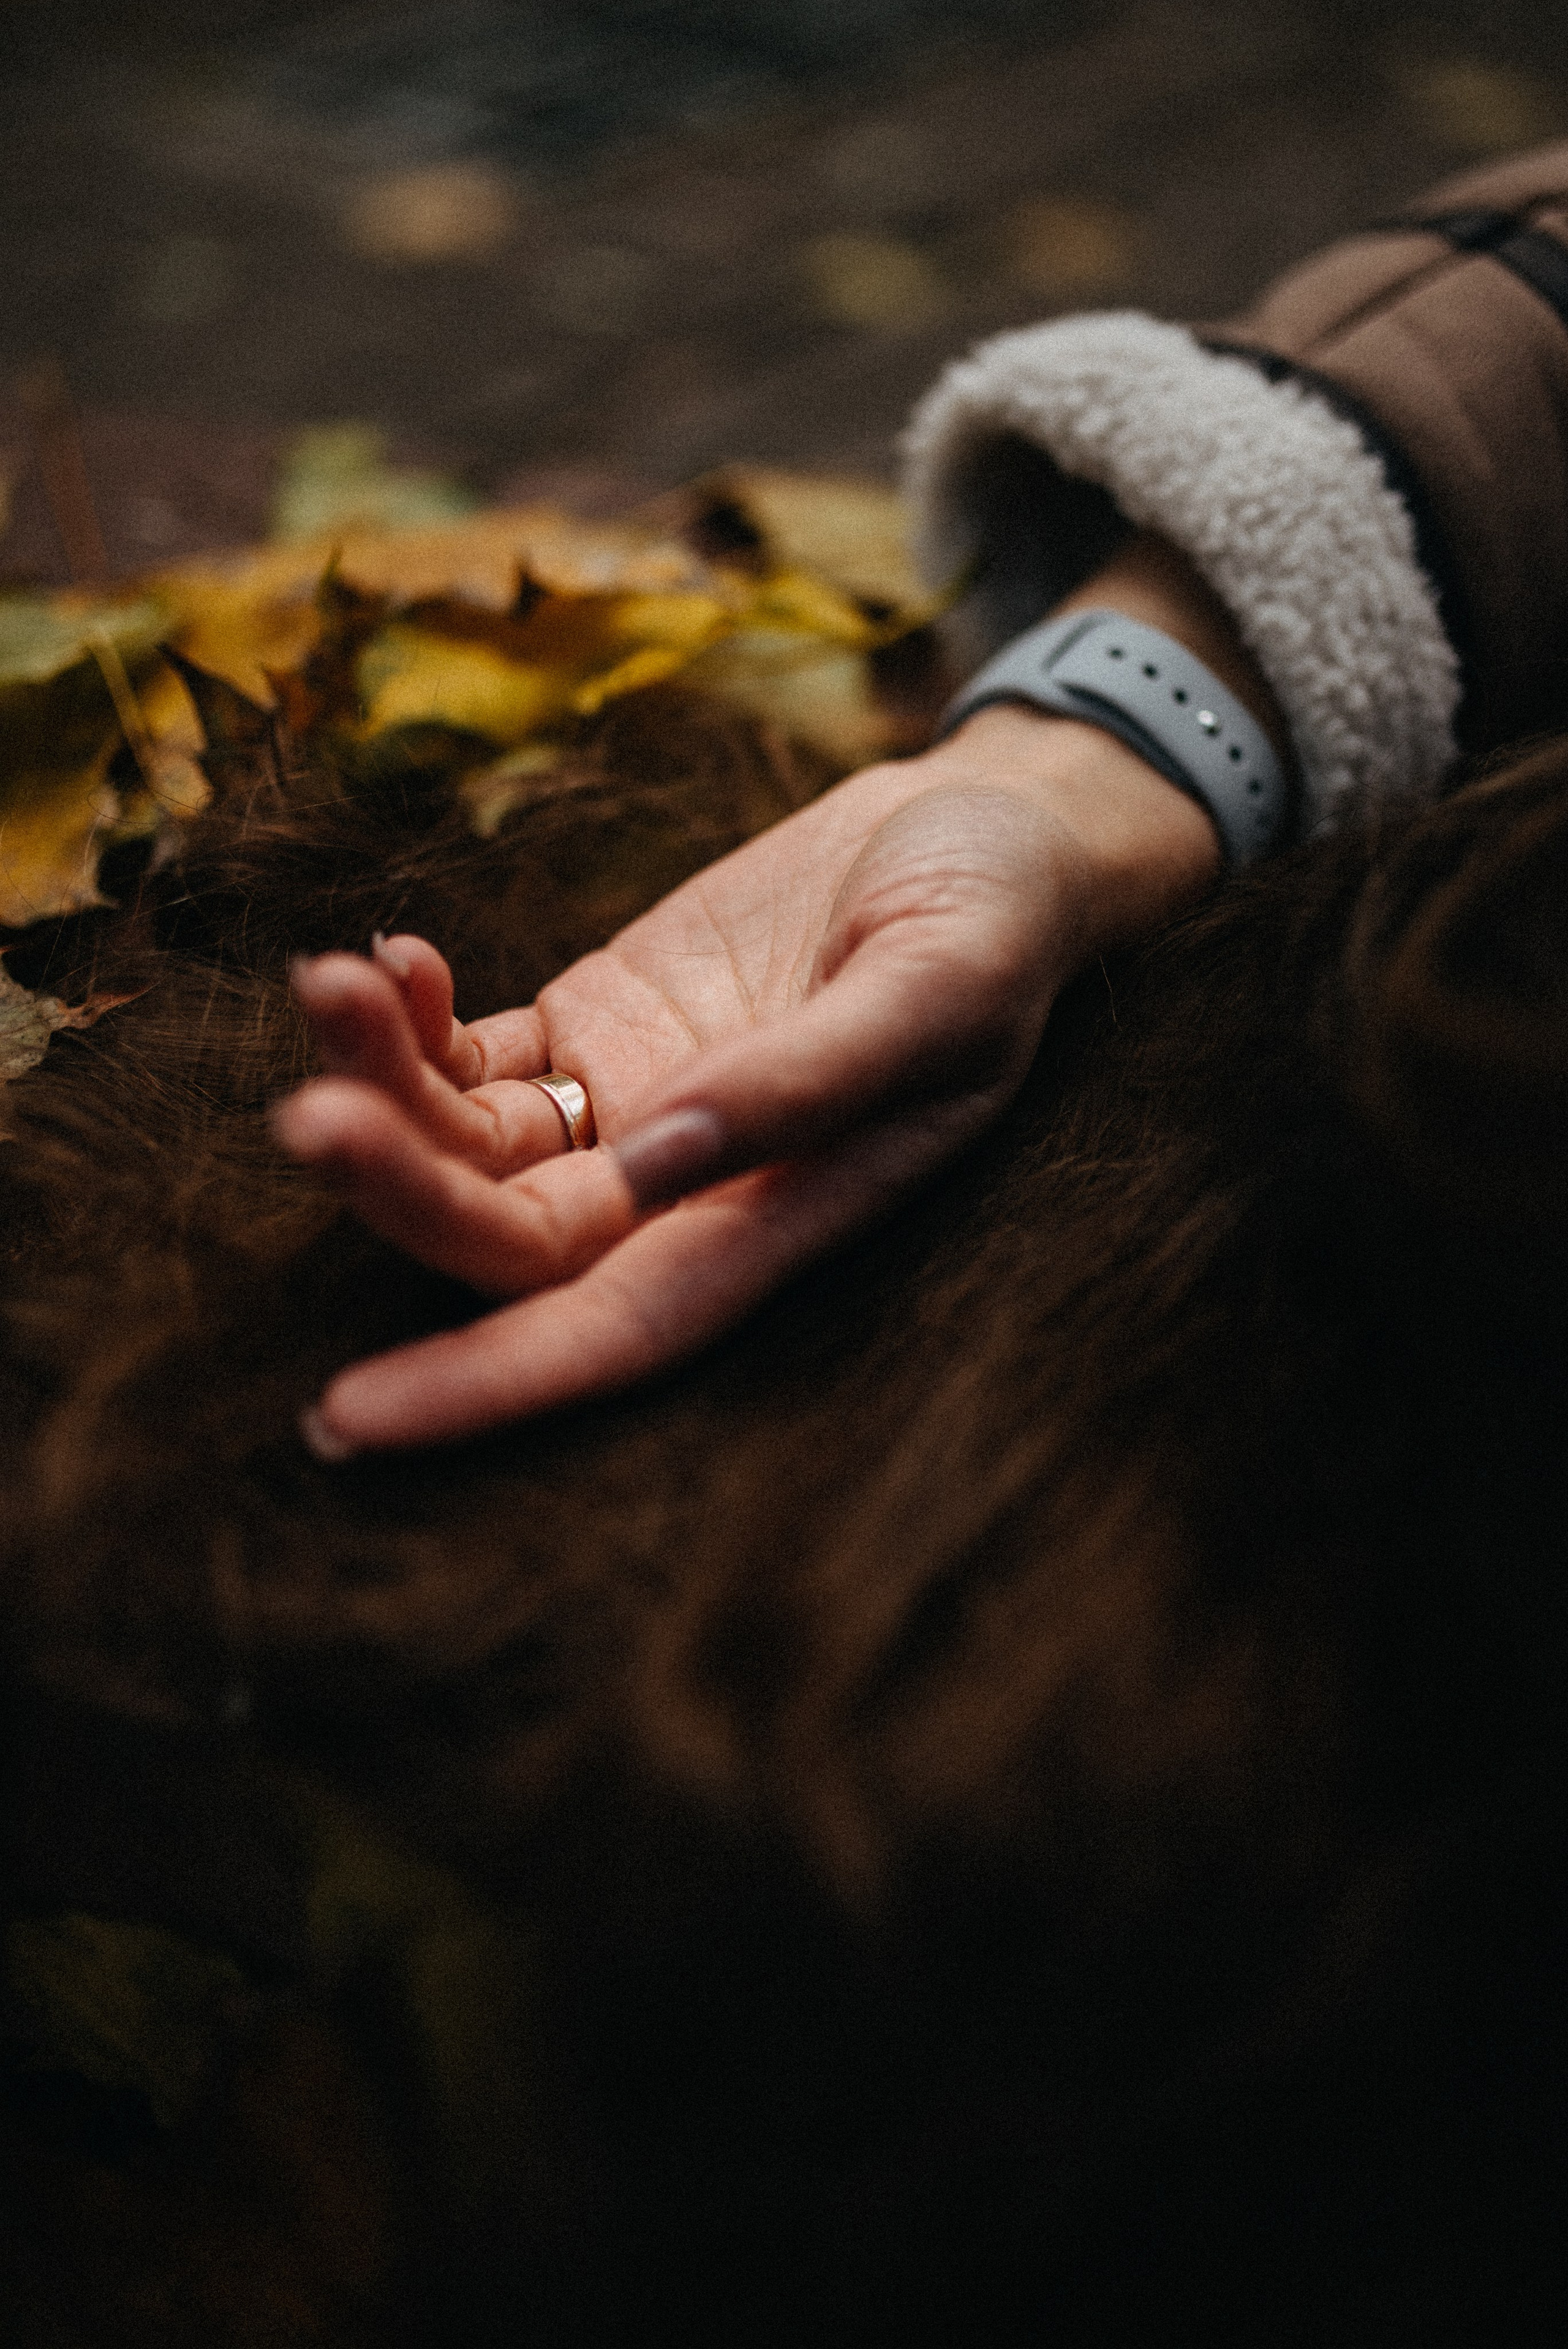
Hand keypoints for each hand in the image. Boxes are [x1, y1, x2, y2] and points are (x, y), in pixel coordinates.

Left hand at [274, 700, 1219, 1453]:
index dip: (488, 1383)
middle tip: (313, 1118)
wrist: (984, 825)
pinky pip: (472, 1055)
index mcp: (779, 1217)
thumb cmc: (995, 917)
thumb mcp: (936, 988)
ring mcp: (631, 1107)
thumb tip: (659, 1159)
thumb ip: (809, 1082)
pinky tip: (388, 959)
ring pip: (465, 1142)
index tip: (351, 1418)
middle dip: (400, 1192)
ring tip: (331, 984)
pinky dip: (411, 1020)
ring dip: (380, 1081)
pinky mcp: (597, 1024)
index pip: (616, 1328)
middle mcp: (686, 1190)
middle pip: (505, 1236)